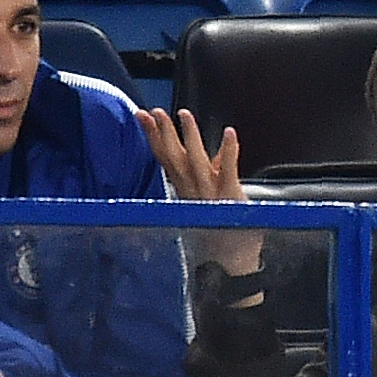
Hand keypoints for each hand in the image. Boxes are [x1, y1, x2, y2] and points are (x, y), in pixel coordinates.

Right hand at [140, 107, 263, 280]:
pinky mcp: (231, 196)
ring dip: (189, 137)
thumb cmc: (223, 231)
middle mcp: (193, 191)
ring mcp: (210, 194)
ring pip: (195, 161)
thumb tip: (215, 153)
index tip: (143, 115)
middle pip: (174, 158)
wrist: (233, 264)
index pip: (166, 159)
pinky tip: (229, 133)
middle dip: (163, 133)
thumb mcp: (210, 199)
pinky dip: (228, 151)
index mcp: (186, 190)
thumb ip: (211, 174)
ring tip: (184, 115)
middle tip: (154, 111)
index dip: (153, 136)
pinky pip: (228, 170)